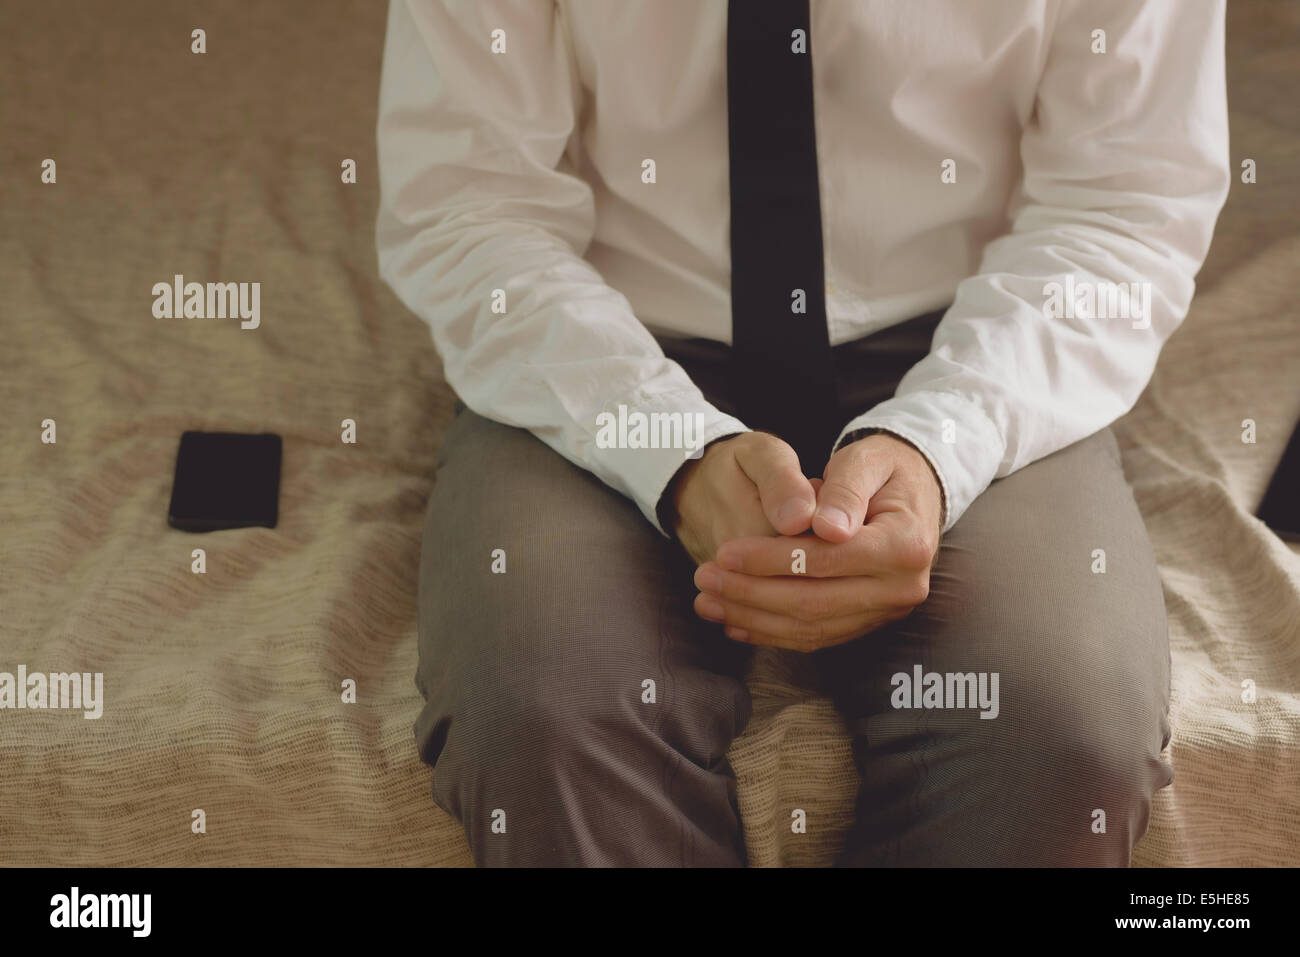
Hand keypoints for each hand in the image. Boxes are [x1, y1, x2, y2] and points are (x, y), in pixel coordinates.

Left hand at [691, 432, 942, 650]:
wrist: (913, 492)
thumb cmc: (882, 469)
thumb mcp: (865, 460)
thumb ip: (845, 490)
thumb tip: (826, 527)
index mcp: (905, 545)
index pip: (826, 559)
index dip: (770, 559)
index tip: (724, 552)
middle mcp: (902, 587)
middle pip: (815, 602)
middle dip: (751, 593)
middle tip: (704, 578)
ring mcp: (887, 611)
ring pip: (811, 626)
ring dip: (753, 618)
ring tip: (707, 601)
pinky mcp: (868, 622)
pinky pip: (816, 636)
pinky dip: (772, 632)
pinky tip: (735, 621)